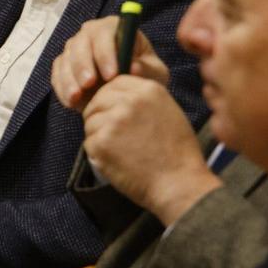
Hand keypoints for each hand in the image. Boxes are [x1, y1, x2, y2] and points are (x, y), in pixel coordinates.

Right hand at [51, 16, 169, 110]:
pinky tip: (71, 102)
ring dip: (69, 78)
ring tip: (76, 97)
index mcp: (115, 27)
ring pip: (66, 58)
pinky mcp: (63, 65)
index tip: (112, 75)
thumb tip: (133, 67)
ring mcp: (75, 48)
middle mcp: (91, 33)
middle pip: (81, 43)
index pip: (105, 33)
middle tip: (89, 84)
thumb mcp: (155, 74)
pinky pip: (57, 74)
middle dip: (83, 65)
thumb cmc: (144, 75)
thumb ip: (147, 70)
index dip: (106, 52)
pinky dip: (62, 88)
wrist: (127, 91)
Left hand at [82, 75, 220, 225]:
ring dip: (98, 136)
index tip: (114, 113)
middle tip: (112, 135)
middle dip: (100, 116)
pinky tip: (116, 162)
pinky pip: (88, 142)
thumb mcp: (168, 112)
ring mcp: (113, 120)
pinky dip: (98, 154)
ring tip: (119, 152)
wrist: (178, 184)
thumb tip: (120, 96)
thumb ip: (143, 99)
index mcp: (148, 90)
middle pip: (98, 100)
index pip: (115, 83)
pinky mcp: (102, 142)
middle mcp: (129, 100)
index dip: (111, 99)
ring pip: (90, 121)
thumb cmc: (178, 154)